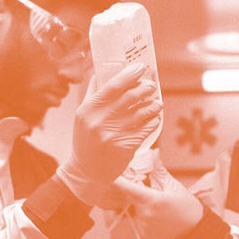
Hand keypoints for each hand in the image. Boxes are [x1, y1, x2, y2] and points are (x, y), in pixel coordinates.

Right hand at [57, 63, 161, 204]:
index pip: (113, 85)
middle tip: (152, 86)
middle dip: (146, 88)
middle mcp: (100, 121)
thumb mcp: (82, 116)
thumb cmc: (85, 141)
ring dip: (153, 105)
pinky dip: (154, 121)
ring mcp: (114, 135)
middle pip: (131, 97)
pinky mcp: (126, 147)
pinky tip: (155, 118)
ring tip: (156, 102)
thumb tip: (101, 71)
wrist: (86, 171)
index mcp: (89, 109)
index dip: (130, 74)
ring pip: (142, 112)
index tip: (140, 67)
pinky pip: (146, 129)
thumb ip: (92, 94)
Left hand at [114, 154, 203, 238]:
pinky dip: (142, 215)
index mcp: (151, 200)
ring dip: (139, 203)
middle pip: (129, 197)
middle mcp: (144, 214)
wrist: (194, 231)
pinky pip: (137, 220)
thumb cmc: (186, 206)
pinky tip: (156, 215)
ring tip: (157, 204)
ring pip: (132, 209)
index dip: (114, 180)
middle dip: (134, 190)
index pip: (126, 188)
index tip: (105, 173)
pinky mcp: (143, 234)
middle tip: (148, 187)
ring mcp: (142, 226)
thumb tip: (153, 152)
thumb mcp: (173, 185)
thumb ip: (158, 170)